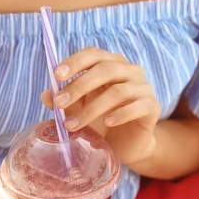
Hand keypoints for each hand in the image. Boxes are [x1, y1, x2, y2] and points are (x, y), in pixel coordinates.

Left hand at [41, 47, 160, 164]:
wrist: (125, 145)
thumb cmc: (100, 121)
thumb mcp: (77, 111)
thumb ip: (63, 101)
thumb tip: (46, 94)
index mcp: (110, 64)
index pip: (93, 54)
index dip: (75, 62)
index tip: (56, 75)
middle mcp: (129, 71)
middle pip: (105, 69)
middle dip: (79, 86)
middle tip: (59, 103)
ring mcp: (143, 87)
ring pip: (118, 91)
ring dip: (92, 108)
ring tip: (74, 125)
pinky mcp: (152, 107)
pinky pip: (138, 106)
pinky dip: (120, 114)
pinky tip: (107, 123)